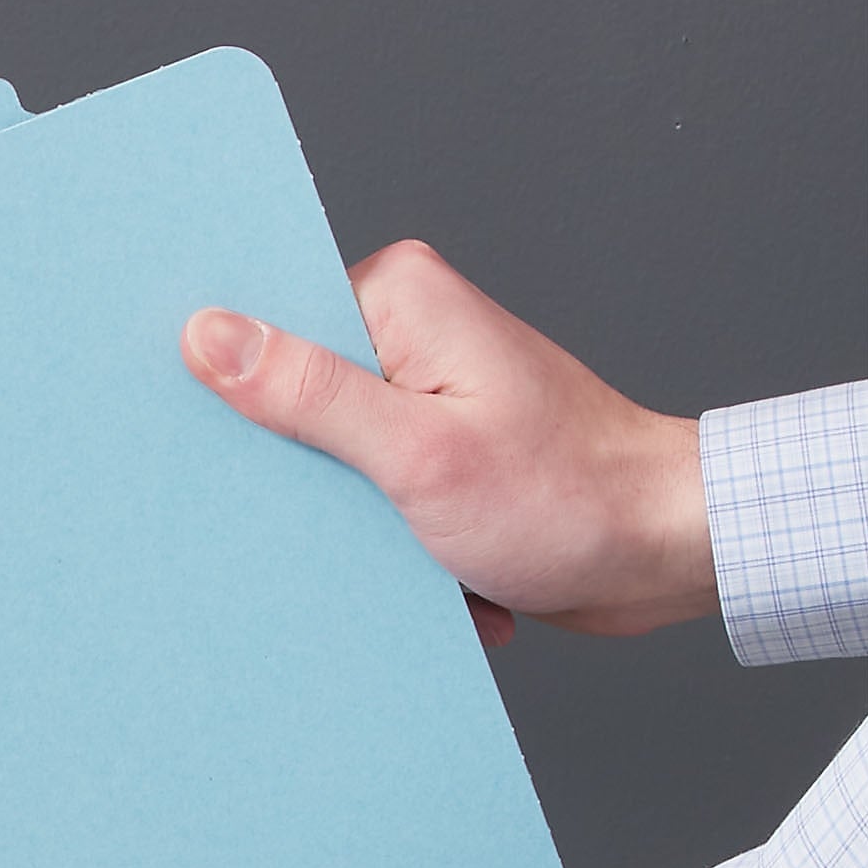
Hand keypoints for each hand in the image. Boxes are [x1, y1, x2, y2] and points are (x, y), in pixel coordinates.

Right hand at [182, 241, 715, 643]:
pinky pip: (362, 495)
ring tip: (399, 552)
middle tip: (336, 523)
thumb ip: (307, 394)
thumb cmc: (564, 497)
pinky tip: (425, 569)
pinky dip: (380, 544)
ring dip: (345, 527)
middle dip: (297, 479)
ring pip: (322, 461)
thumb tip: (207, 335)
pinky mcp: (432, 448)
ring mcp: (421, 392)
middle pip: (287, 399)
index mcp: (399, 298)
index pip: (267, 328)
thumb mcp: (416, 453)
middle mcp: (409, 331)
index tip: (237, 464)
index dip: (232, 399)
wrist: (660, 550)